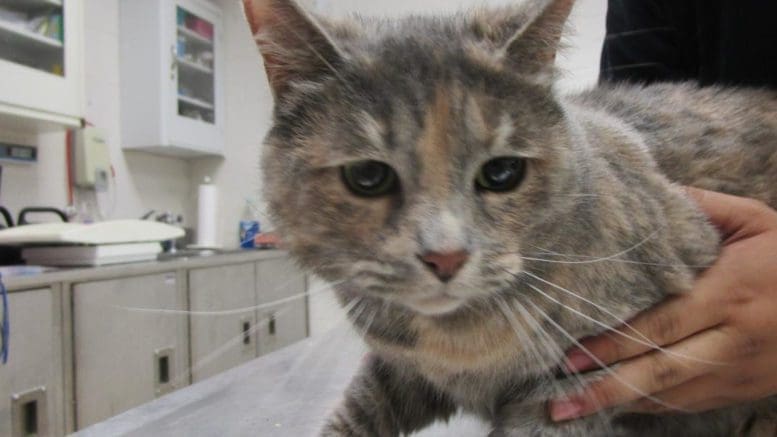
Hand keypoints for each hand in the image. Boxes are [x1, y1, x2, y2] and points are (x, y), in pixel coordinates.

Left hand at [549, 188, 776, 420]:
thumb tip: (649, 197)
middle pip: (660, 371)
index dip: (612, 344)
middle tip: (560, 399)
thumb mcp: (755, 220)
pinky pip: (692, 404)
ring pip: (673, 396)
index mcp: (731, 292)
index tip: (570, 354)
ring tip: (576, 408)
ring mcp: (742, 369)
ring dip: (622, 403)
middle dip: (605, 387)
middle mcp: (734, 338)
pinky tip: (620, 406)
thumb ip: (701, 209)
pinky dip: (654, 407)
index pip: (660, 325)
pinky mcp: (747, 388)